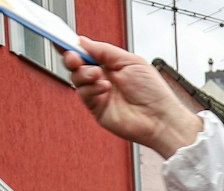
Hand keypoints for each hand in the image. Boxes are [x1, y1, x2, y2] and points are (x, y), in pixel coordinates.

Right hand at [65, 37, 204, 157]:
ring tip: (98, 75)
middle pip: (76, 65)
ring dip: (84, 73)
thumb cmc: (154, 92)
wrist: (160, 118)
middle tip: (75, 57)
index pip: (87, 52)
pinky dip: (92, 88)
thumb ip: (105, 51)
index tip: (63, 39)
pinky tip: (105, 88)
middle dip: (72, 58)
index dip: (74, 46)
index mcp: (112, 65)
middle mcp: (104, 78)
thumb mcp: (131, 61)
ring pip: (77, 78)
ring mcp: (99, 94)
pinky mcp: (97, 108)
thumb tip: (83, 41)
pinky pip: (84, 94)